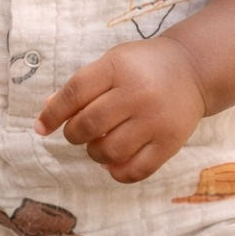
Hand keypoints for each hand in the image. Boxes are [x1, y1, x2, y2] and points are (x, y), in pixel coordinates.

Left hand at [34, 36, 205, 183]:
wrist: (192, 69)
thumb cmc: (142, 66)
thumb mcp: (112, 63)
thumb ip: (82, 86)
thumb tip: (48, 110)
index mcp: (117, 68)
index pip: (75, 93)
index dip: (53, 114)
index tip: (42, 128)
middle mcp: (137, 94)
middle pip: (89, 125)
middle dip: (74, 134)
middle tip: (78, 132)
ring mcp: (155, 120)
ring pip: (109, 151)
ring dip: (94, 153)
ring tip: (99, 144)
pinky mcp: (170, 143)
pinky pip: (136, 170)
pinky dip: (117, 172)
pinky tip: (113, 163)